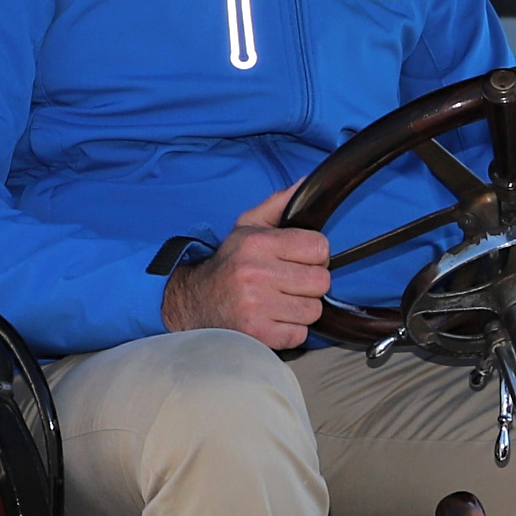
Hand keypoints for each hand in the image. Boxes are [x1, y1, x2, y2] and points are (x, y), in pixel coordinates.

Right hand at [160, 186, 327, 348]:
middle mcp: (255, 273)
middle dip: (310, 284)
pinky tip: (273, 319)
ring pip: (313, 310)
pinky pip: (300, 334)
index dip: (315, 255)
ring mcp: (255, 306)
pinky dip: (290, 330)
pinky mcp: (257, 334)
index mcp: (257, 243)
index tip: (299, 260)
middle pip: (321, 281)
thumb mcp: (248, 227)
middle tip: (289, 283)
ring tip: (279, 302)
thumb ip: (280, 204)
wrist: (194, 303)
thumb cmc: (229, 264)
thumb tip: (309, 181)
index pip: (320, 247)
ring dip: (301, 309)